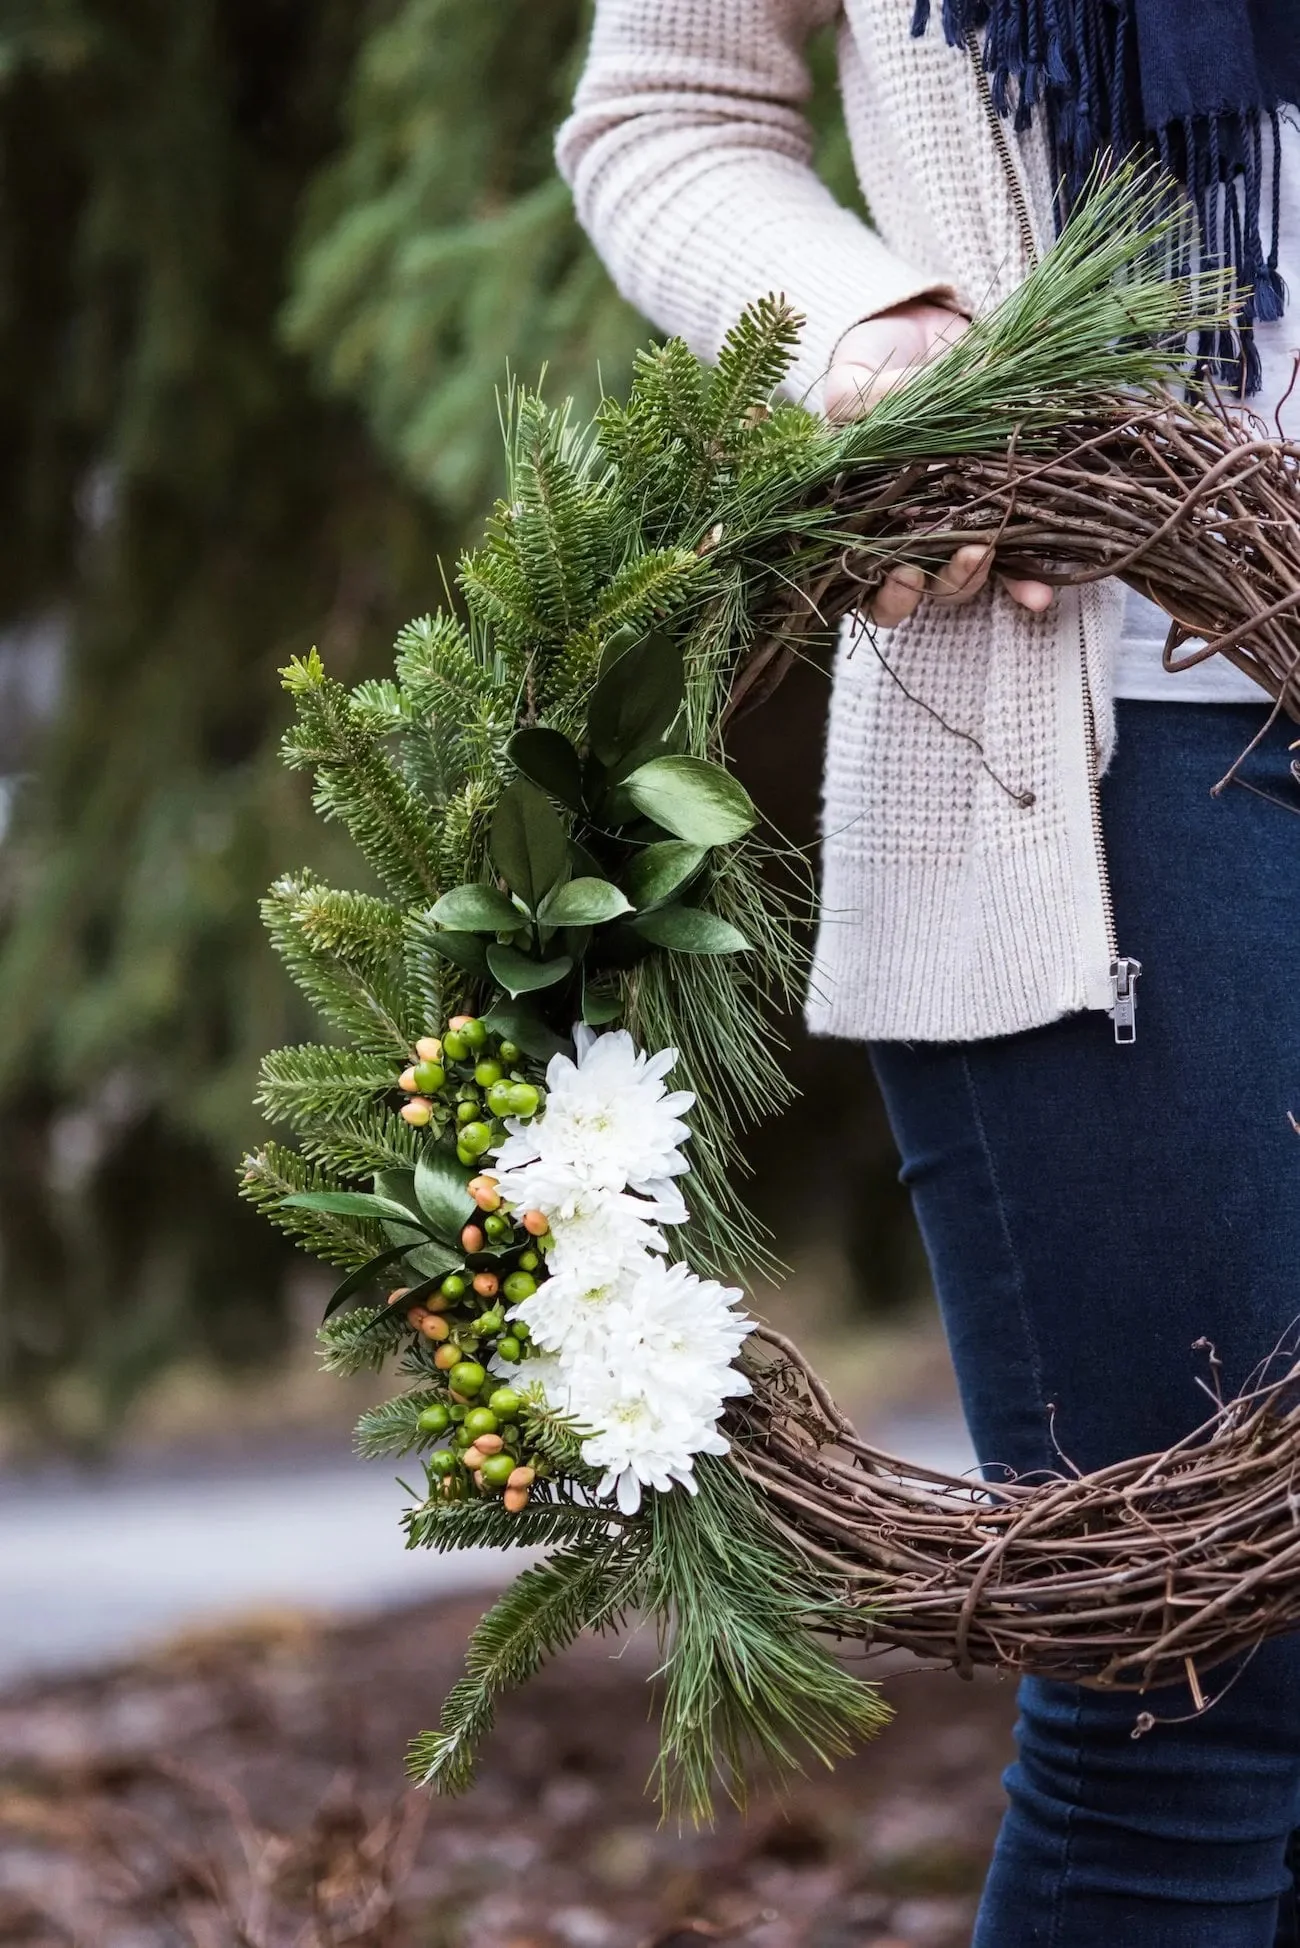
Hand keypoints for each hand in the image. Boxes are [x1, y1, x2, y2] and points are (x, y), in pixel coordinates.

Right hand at [825, 303, 1053, 625]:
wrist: (926, 329)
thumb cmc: (876, 363)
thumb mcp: (854, 381)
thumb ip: (857, 405)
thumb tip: (893, 405)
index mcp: (861, 516)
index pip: (868, 581)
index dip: (885, 594)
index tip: (902, 572)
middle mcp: (908, 532)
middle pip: (924, 589)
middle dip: (946, 585)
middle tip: (967, 560)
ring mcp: (955, 521)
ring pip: (967, 577)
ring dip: (981, 578)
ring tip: (992, 554)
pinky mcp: (998, 504)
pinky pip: (1014, 553)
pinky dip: (1027, 576)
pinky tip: (1040, 592)